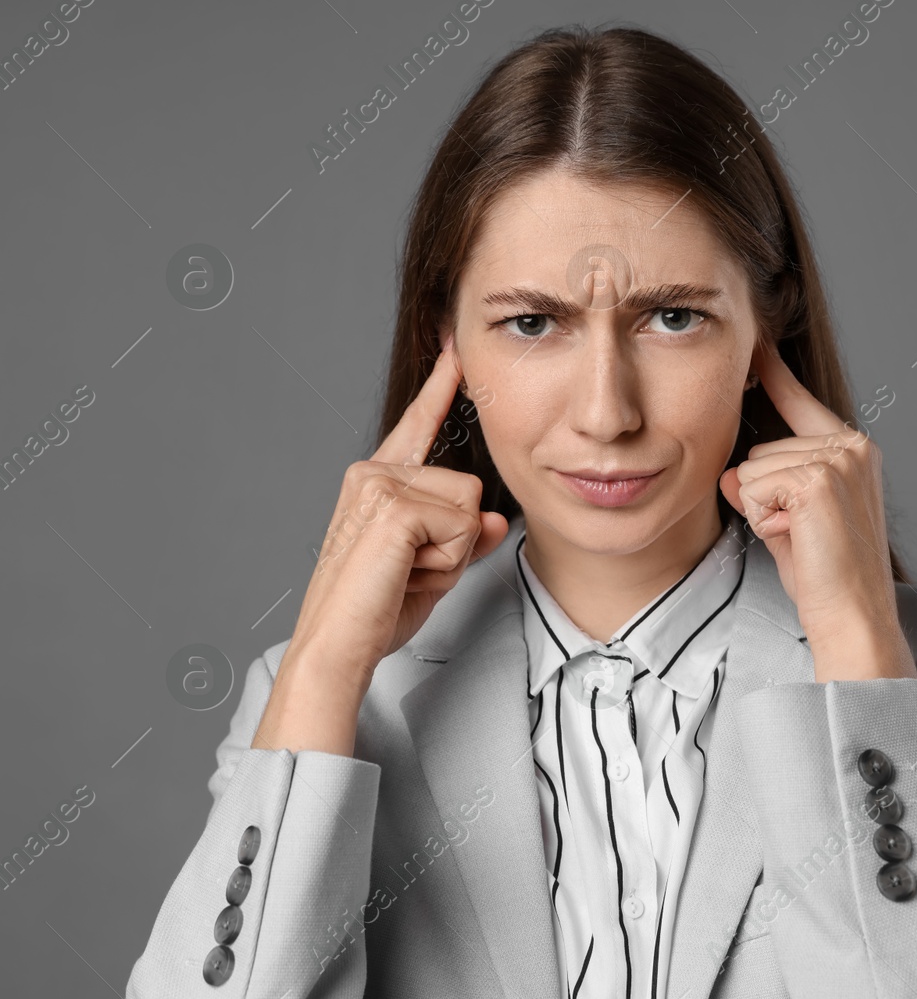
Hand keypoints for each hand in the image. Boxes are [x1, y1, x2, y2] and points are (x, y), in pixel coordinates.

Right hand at [289, 336, 509, 683]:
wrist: (337, 648)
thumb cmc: (374, 612)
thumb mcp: (434, 570)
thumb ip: (466, 538)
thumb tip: (496, 521)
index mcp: (377, 480)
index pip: (419, 426)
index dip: (441, 388)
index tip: (456, 350)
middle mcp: (373, 473)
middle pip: (469, 488)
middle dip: (457, 541)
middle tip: (411, 571)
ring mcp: (379, 485)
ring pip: (470, 507)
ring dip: (453, 553)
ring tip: (406, 573)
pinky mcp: (392, 507)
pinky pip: (462, 525)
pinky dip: (447, 561)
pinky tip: (405, 573)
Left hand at [718, 338, 916, 680]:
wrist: (853, 616)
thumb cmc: (826, 576)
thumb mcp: (789, 519)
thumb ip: (764, 486)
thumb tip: (731, 474)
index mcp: (853, 450)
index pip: (801, 403)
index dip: (777, 377)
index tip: (758, 344)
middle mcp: (851, 446)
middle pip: (760, 449)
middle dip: (764, 496)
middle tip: (802, 534)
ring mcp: (837, 459)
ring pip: (752, 469)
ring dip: (764, 511)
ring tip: (803, 539)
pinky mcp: (817, 479)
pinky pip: (753, 487)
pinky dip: (764, 520)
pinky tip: (798, 538)